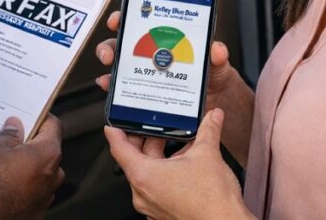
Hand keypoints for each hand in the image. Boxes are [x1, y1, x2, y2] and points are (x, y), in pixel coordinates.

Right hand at [0, 115, 63, 219]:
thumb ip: (8, 136)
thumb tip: (14, 127)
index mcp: (48, 153)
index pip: (53, 126)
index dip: (41, 118)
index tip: (29, 116)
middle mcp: (54, 175)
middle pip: (46, 151)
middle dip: (29, 146)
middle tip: (9, 142)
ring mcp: (47, 196)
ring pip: (39, 173)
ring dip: (26, 168)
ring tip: (1, 168)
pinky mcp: (38, 212)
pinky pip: (32, 192)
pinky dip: (22, 188)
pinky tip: (3, 187)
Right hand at [94, 11, 236, 111]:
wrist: (215, 98)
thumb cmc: (212, 72)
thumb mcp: (216, 61)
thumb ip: (217, 55)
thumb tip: (218, 49)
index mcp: (165, 37)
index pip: (139, 21)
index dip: (125, 17)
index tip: (118, 20)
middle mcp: (150, 51)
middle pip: (121, 43)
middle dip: (110, 46)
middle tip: (110, 54)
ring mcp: (144, 70)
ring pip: (117, 64)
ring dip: (108, 69)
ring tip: (108, 76)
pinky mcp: (143, 90)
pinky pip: (122, 87)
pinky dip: (112, 87)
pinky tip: (110, 88)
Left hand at [104, 109, 253, 219]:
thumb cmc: (212, 201)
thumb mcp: (208, 155)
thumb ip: (208, 130)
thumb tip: (212, 117)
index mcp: (145, 176)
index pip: (119, 149)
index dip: (116, 132)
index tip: (113, 124)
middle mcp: (143, 194)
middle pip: (134, 160)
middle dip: (144, 141)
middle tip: (153, 126)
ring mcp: (153, 206)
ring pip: (147, 174)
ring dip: (158, 156)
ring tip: (175, 143)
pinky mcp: (163, 213)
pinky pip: (157, 188)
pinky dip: (165, 174)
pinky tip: (182, 165)